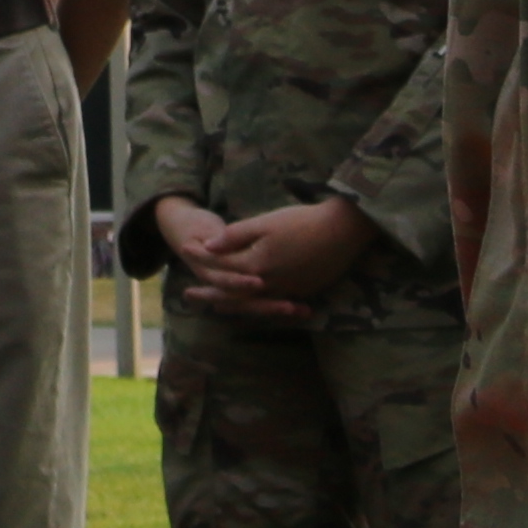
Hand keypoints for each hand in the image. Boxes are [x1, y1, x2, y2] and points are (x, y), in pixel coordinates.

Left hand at [181, 198, 378, 316]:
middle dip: (208, 293)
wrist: (342, 231)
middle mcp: (268, 284)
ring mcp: (286, 291)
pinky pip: (271, 304)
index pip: (221, 265)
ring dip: (230, 305)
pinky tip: (251, 303)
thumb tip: (208, 246)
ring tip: (214, 306)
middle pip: (232, 293)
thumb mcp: (265, 222)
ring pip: (251, 303)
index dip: (202, 256)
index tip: (186, 248)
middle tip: (187, 295)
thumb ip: (235, 236)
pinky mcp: (301, 292)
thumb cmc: (302, 222)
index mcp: (256, 265)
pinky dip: (256, 305)